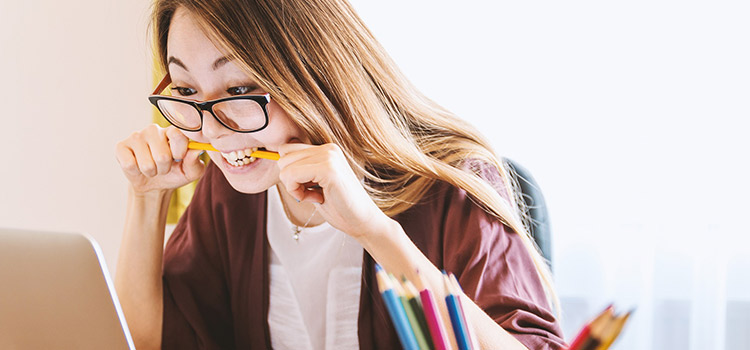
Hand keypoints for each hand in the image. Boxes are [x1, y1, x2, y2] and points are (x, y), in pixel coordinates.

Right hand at [115, 124, 205, 193]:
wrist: (154, 185)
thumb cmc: (175, 173)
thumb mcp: (191, 172)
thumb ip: (195, 162)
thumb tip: (196, 150)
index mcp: (173, 131)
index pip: (178, 134)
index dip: (179, 152)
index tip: (179, 159)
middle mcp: (154, 130)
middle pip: (162, 155)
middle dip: (164, 168)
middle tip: (163, 167)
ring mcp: (136, 136)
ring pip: (146, 163)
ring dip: (151, 172)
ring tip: (152, 168)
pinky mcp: (121, 146)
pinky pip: (130, 165)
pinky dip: (136, 172)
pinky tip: (137, 166)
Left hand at [277, 143, 392, 238]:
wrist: (363, 222)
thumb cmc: (339, 207)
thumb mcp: (315, 183)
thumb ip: (301, 170)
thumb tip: (277, 160)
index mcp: (326, 149)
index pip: (287, 149)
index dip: (290, 172)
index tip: (307, 187)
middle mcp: (328, 148)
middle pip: (283, 156)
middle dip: (290, 180)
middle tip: (311, 193)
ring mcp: (329, 156)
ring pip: (285, 166)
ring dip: (294, 187)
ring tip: (316, 195)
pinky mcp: (328, 169)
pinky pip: (292, 175)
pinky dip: (297, 192)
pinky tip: (317, 198)